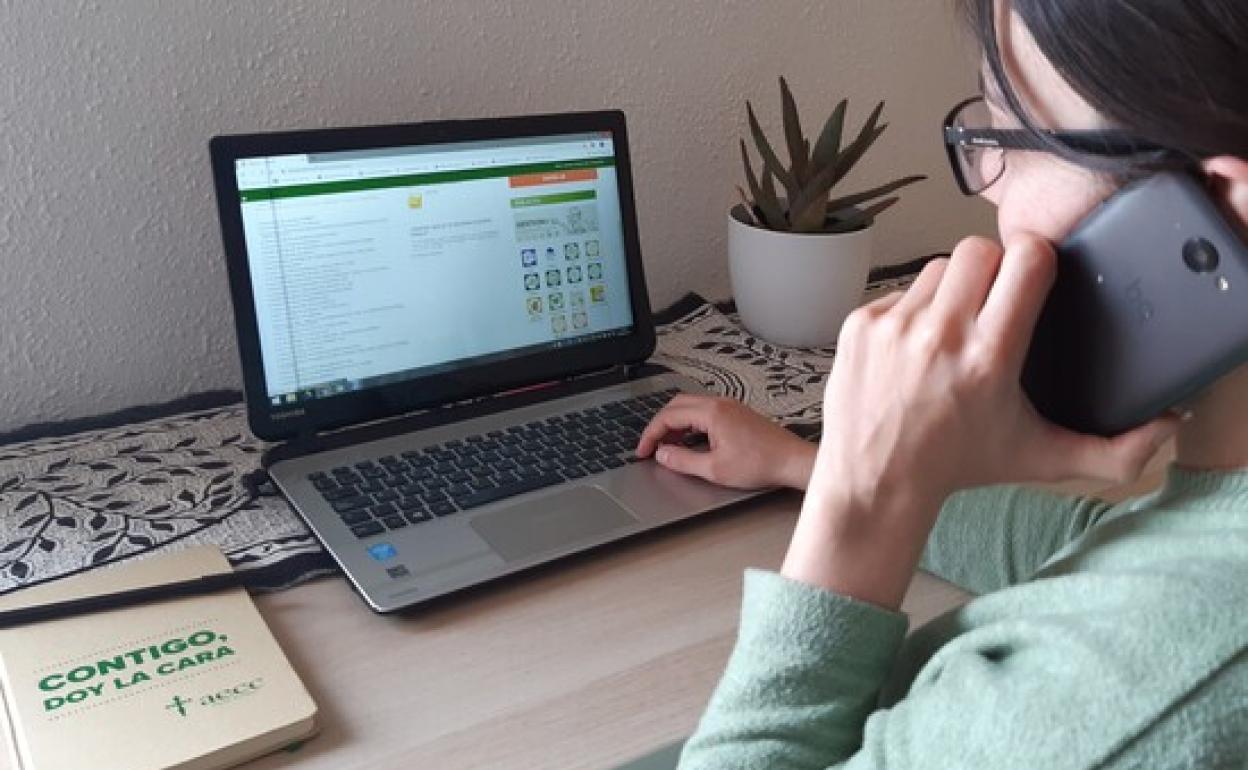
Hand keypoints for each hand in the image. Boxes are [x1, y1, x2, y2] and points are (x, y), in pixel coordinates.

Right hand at [635, 394, 816, 489]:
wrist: (792, 461)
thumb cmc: (761, 463)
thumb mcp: (714, 469)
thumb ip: (682, 461)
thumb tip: (662, 455)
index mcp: (711, 412)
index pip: (668, 416)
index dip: (650, 435)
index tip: (643, 451)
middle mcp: (719, 403)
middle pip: (676, 405)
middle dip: (659, 425)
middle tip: (651, 446)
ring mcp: (729, 406)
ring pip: (690, 407)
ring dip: (674, 424)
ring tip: (668, 446)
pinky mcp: (737, 414)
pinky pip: (704, 412)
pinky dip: (690, 424)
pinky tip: (689, 442)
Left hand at [816, 234, 1178, 504]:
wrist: (874, 482)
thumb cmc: (958, 466)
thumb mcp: (1042, 459)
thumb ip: (1115, 451)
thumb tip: (1168, 426)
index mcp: (990, 357)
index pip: (1026, 261)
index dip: (1038, 259)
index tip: (1037, 277)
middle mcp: (940, 335)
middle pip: (980, 248)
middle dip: (994, 267)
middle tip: (995, 300)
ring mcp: (895, 327)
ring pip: (938, 267)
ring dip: (953, 288)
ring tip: (955, 327)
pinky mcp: (860, 324)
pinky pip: (899, 290)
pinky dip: (913, 310)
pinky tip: (917, 346)